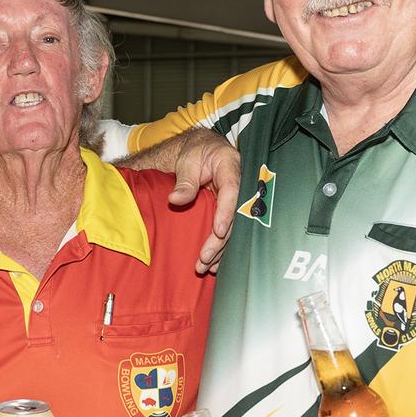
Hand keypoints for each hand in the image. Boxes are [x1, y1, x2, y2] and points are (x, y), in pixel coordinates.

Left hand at [168, 129, 239, 273]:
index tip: (218, 232)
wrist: (203, 149)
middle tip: (204, 258)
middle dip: (220, 241)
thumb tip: (175, 200)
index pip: (231, 193)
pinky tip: (214, 264)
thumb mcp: (188, 161)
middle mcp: (239, 186)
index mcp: (231, 168)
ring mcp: (237, 200)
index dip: (226, 214)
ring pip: (233, 228)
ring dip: (220, 249)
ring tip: (206, 267)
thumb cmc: (197, 152)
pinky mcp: (230, 210)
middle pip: (234, 217)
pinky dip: (221, 247)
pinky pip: (229, 230)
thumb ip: (185, 181)